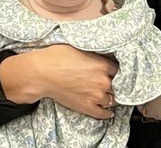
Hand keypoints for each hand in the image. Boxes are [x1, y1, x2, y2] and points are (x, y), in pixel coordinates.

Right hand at [0, 45, 117, 119]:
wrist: (41, 73)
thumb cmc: (55, 57)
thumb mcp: (78, 48)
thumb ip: (94, 55)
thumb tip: (101, 57)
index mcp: (103, 65)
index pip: (119, 70)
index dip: (114, 71)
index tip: (112, 72)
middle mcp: (103, 81)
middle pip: (117, 85)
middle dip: (112, 83)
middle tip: (106, 82)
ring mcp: (96, 96)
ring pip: (112, 99)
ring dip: (109, 97)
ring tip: (105, 95)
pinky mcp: (88, 107)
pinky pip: (103, 113)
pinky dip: (107, 112)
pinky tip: (107, 110)